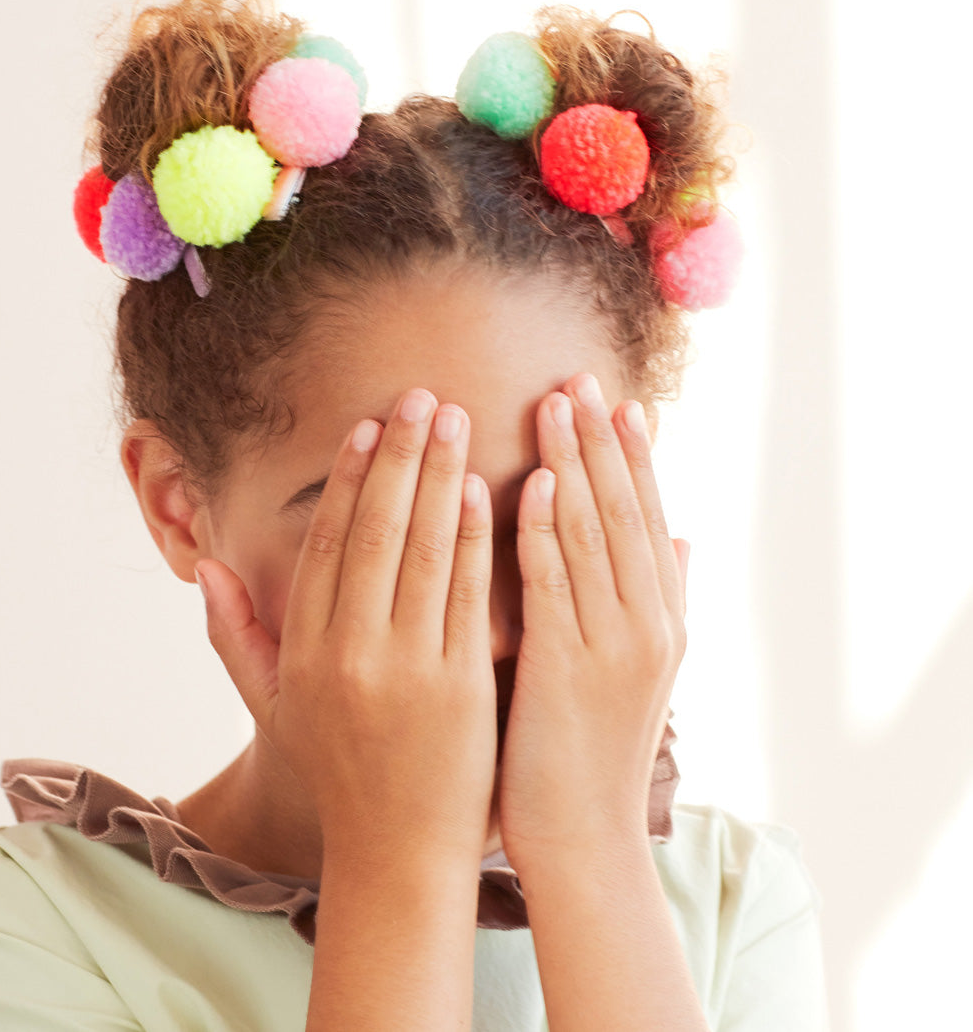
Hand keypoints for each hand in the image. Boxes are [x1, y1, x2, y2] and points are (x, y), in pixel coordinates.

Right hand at [195, 389, 496, 864]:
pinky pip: (466, 595)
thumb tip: (204, 566)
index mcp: (304, 652)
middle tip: (420, 397)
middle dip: (398, 456)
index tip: (365, 426)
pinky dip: (473, 537)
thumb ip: (233, 636)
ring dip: (438, 477)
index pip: (325, 544)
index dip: (345, 479)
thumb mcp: (273, 707)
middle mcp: (350, 652)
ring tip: (452, 419)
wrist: (398, 852)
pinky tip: (483, 487)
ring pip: (421, 551)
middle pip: (374, 531)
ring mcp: (407, 668)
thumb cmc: (337, 770)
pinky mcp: (461, 686)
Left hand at [499, 373, 688, 868]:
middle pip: (625, 512)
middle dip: (602, 442)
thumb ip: (660, 597)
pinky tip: (534, 482)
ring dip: (574, 465)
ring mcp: (612, 646)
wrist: (584, 840)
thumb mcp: (642, 668)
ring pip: (595, 535)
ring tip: (555, 404)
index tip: (616, 400)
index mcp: (662, 619)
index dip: (633, 457)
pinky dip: (547, 530)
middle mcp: (648, 624)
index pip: (648, 517)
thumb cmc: (595, 750)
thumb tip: (682, 535)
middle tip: (581, 377)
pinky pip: (556, 585)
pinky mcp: (566, 669)